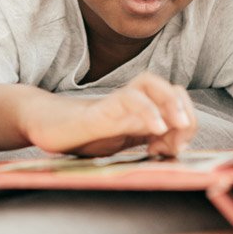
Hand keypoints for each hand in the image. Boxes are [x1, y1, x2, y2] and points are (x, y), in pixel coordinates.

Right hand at [23, 73, 197, 157]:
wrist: (45, 127)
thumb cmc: (85, 136)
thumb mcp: (124, 144)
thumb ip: (147, 144)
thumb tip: (175, 148)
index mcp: (141, 110)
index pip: (177, 102)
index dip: (187, 122)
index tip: (177, 149)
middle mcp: (132, 101)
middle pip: (171, 89)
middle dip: (186, 111)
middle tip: (180, 140)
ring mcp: (115, 102)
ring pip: (151, 84)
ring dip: (171, 102)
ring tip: (179, 125)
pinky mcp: (99, 110)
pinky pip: (127, 99)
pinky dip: (147, 110)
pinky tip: (156, 129)